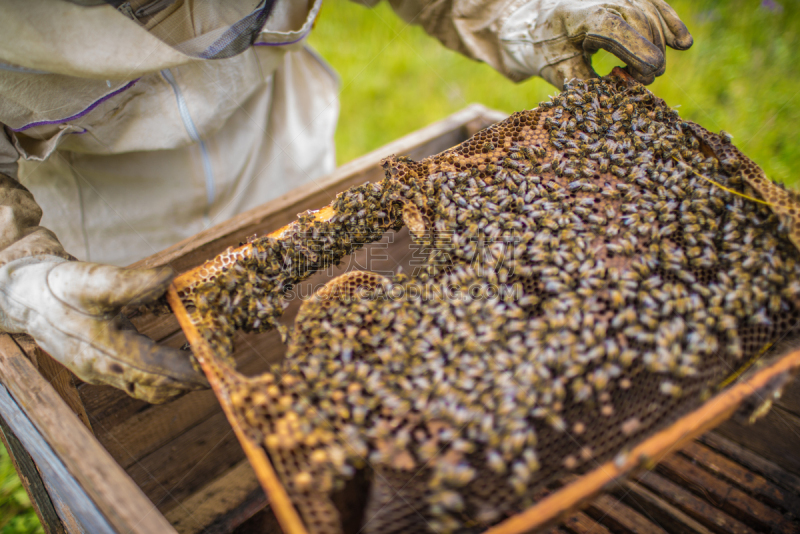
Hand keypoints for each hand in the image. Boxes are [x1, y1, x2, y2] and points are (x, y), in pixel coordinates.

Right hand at [0, 257, 207, 402]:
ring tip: (206, 368)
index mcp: (102, 352)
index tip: (214, 370)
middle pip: (155, 387)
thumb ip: (131, 282)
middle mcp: (103, 370)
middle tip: (220, 372)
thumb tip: (170, 277)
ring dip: (178, 382)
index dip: (186, 373)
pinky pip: (139, 381)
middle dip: (189, 382)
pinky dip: (163, 375)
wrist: (23, 298)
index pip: (154, 372)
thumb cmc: (58, 288)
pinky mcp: (101, 369)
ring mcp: (101, 373)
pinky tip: (182, 361)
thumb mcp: (91, 280)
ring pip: (147, 388)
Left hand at [499, 0, 692, 87]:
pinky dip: (670, 24)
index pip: (620, 29)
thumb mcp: (560, 71)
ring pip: (652, 16)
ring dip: (657, 46)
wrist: (537, 23)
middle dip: (648, 57)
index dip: (638, 55)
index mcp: (585, 16)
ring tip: (648, 71)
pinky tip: (683, 43)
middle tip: (639, 81)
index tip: (646, 78)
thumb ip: (588, 85)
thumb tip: (617, 100)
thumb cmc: (548, 49)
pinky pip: (657, 6)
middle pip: (642, 24)